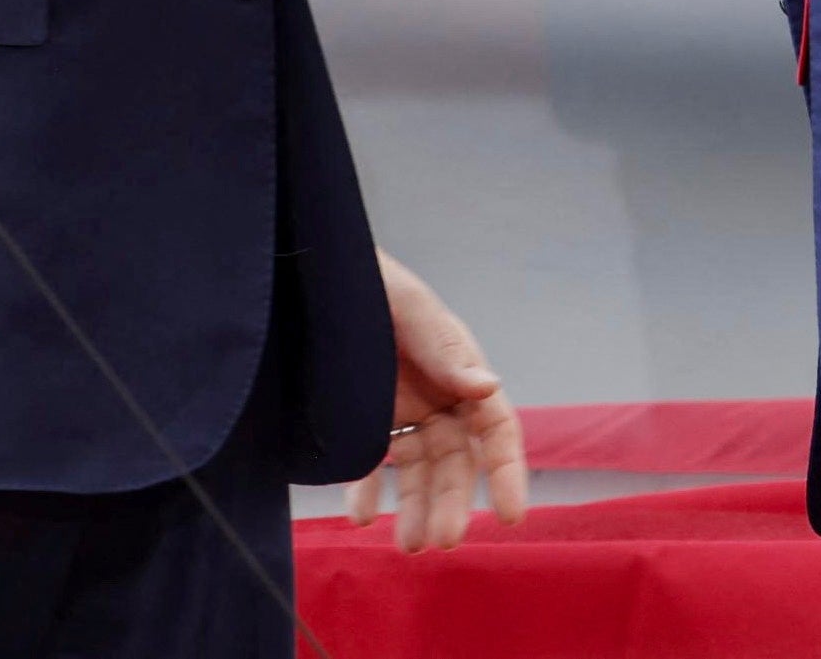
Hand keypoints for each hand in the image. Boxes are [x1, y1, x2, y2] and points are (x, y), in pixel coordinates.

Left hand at [346, 251, 528, 550]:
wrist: (309, 274)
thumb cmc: (367, 281)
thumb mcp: (407, 305)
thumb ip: (445, 349)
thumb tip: (489, 386)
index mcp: (459, 369)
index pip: (495, 428)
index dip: (508, 472)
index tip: (512, 515)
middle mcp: (437, 397)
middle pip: (456, 461)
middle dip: (453, 503)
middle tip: (442, 541)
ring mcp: (401, 411)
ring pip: (419, 472)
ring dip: (416, 509)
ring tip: (407, 546)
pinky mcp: (364, 420)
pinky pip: (373, 465)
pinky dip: (368, 491)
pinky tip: (361, 515)